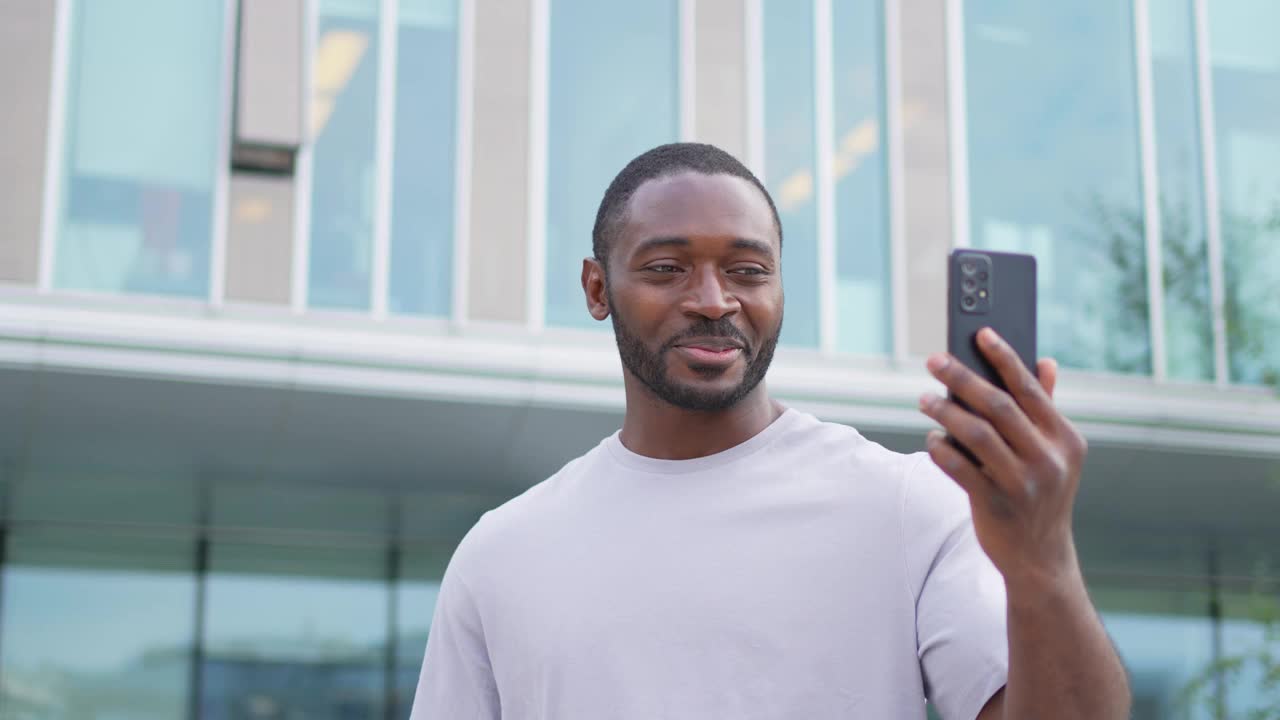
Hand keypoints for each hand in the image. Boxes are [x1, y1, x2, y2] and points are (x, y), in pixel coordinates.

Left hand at [917, 328, 1087, 587]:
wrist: (1040, 558)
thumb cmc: (1040, 494)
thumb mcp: (1054, 454)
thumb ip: (1046, 409)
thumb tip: (1046, 362)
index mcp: (1065, 439)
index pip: (1030, 388)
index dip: (1004, 357)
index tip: (981, 333)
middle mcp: (1049, 459)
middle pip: (999, 406)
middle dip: (962, 379)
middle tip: (934, 361)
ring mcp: (1024, 483)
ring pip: (976, 434)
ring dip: (945, 412)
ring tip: (924, 399)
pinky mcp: (997, 505)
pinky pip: (960, 469)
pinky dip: (942, 450)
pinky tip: (932, 438)